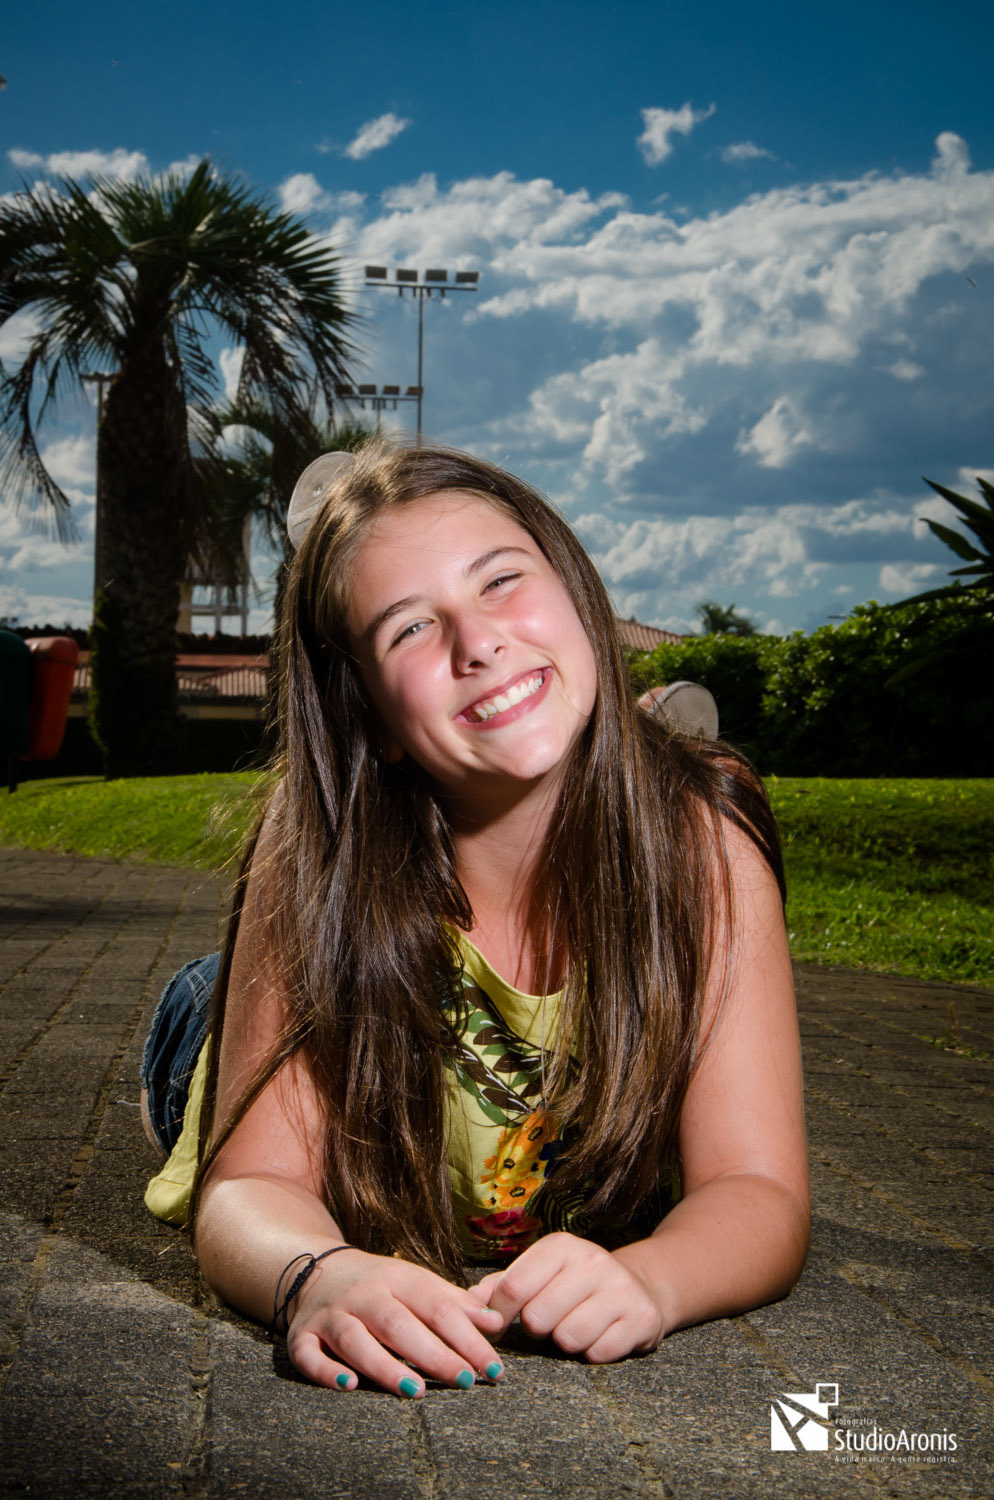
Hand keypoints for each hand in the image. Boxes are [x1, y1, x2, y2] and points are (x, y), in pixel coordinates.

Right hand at [285, 1248, 505, 1395]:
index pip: (436, 1306)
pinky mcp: (301, 1336)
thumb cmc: (380, 1286)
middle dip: (433, 1353)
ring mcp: (330, 1315)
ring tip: (416, 1391)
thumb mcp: (417, 1284)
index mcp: (397, 1277)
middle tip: (465, 1380)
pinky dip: (326, 1371)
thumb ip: (456, 1303)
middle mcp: (363, 1294)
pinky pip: (308, 1354)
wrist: (317, 1270)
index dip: (467, 1336)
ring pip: (355, 1339)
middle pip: (398, 1323)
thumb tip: (497, 1323)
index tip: (492, 1366)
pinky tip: (349, 1386)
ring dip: (385, 1366)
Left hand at [468, 1232, 664, 1362]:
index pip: (513, 1288)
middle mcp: (593, 1261)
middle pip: (537, 1317)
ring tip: (574, 1326)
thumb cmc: (576, 1283)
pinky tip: (600, 1335)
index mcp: (561, 1246)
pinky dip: (592, 1353)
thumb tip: (469, 1301)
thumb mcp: (541, 1271)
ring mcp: (620, 1289)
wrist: (641, 1286)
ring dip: (565, 1342)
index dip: (498, 1314)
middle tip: (549, 1321)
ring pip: (568, 1338)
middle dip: (536, 1328)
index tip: (499, 1324)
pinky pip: (597, 1354)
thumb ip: (503, 1284)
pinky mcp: (641, 1318)